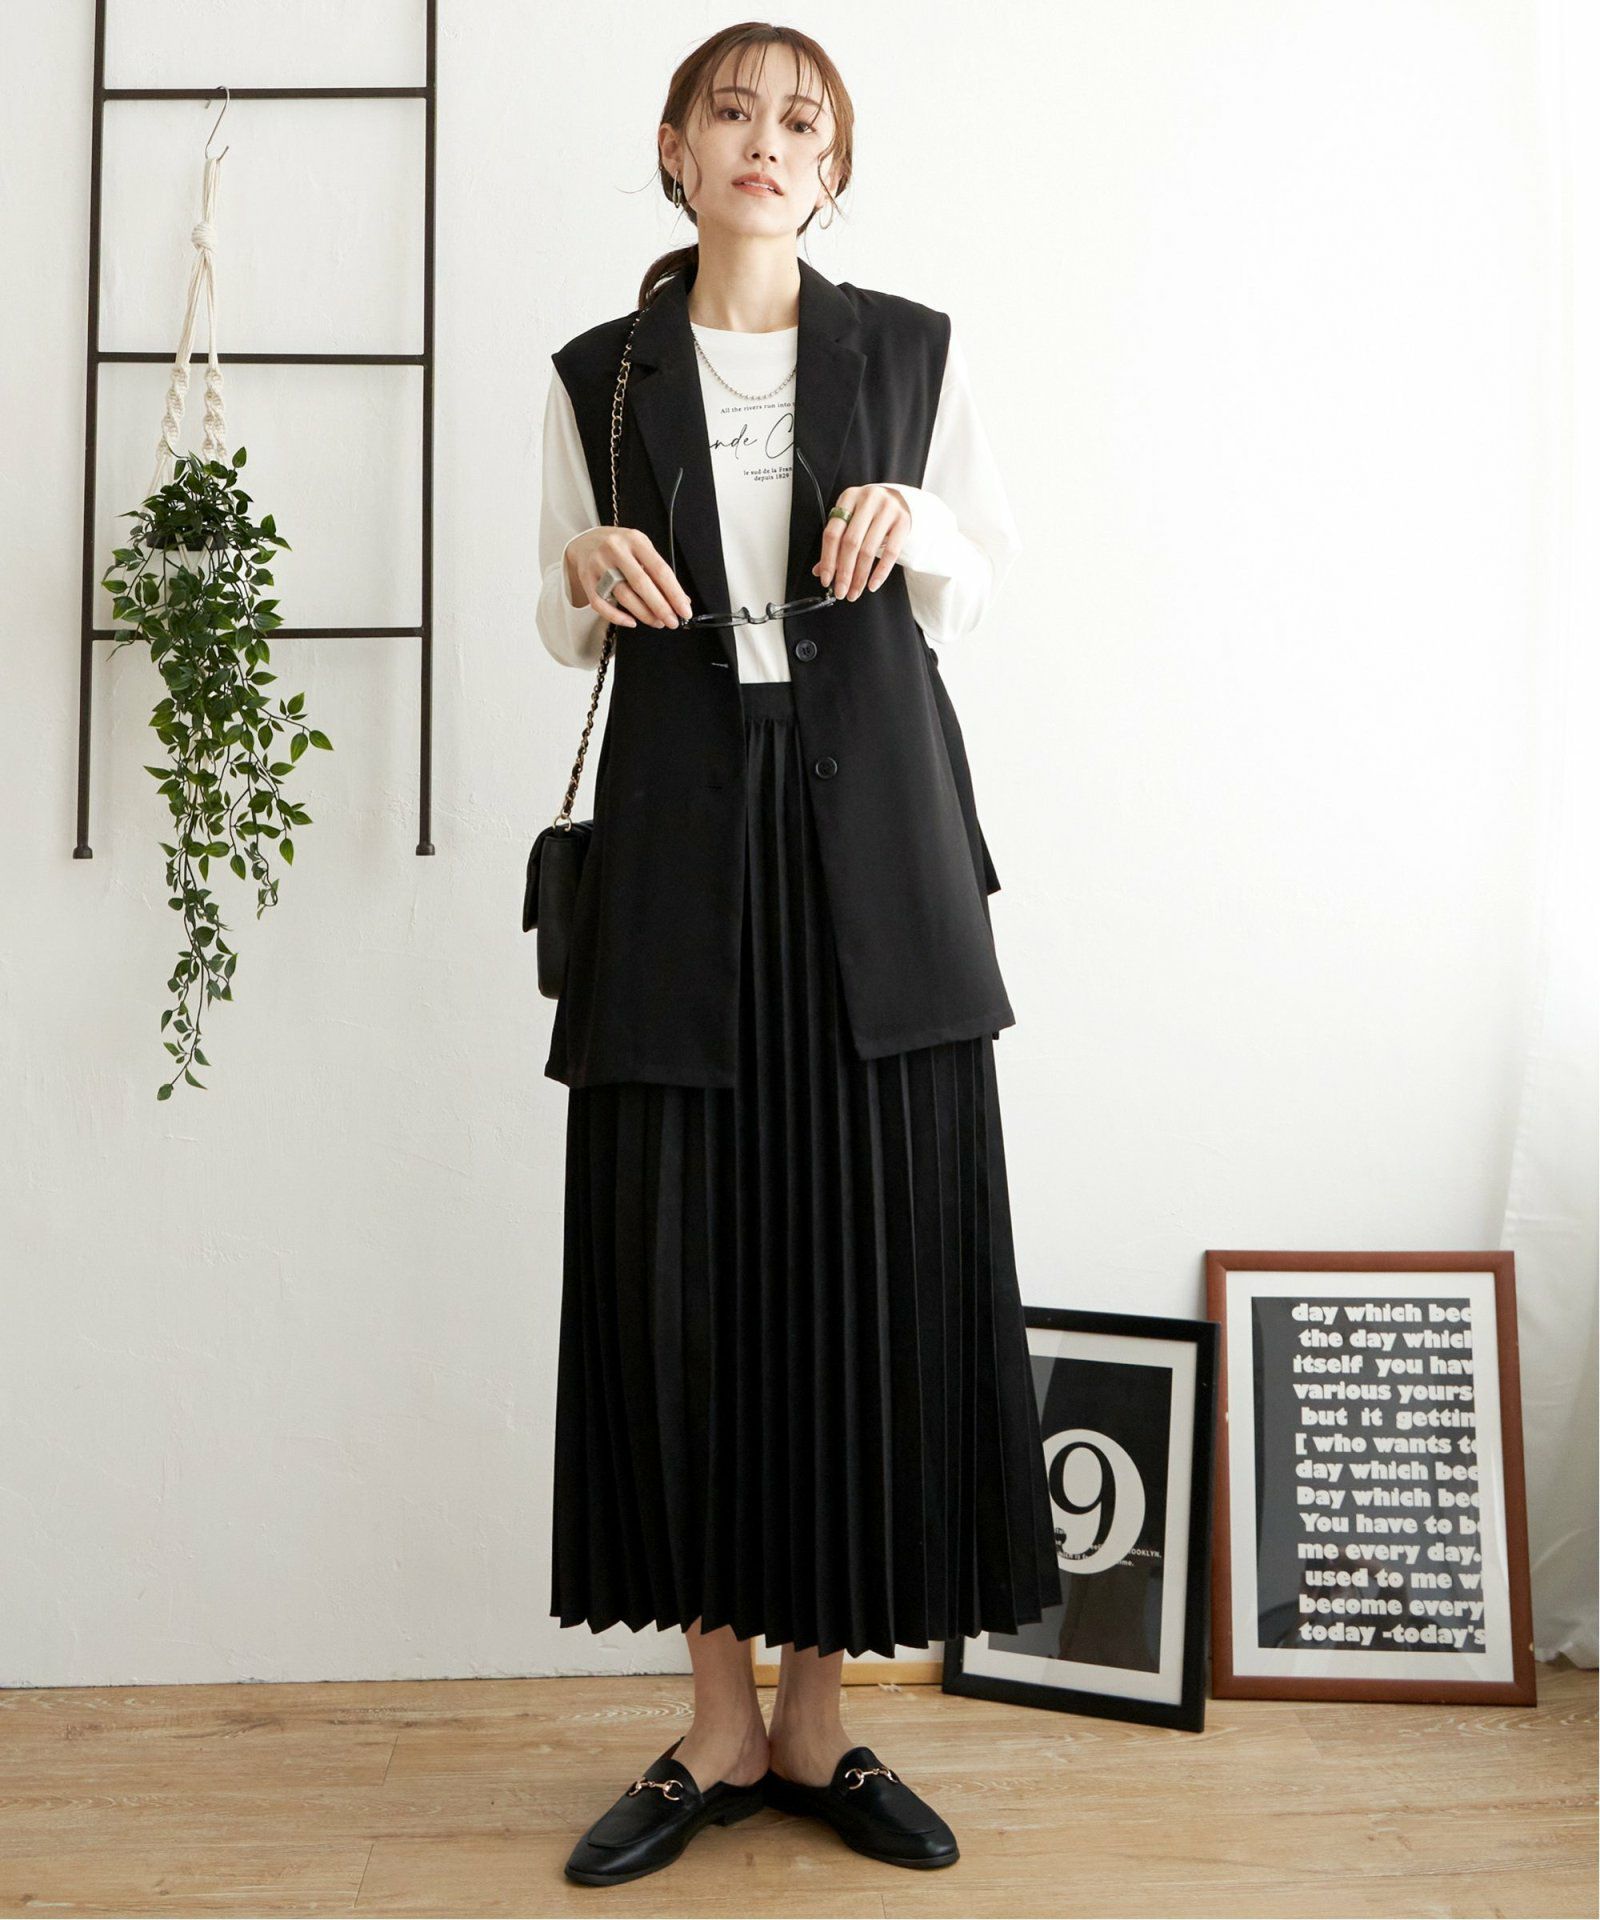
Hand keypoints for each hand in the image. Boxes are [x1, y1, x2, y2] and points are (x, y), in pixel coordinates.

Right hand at [565, 526, 692, 628]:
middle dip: (660, 607)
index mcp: (635, 540)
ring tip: (657, 622)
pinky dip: (617, 617)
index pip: (659, 569)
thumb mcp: (642, 550)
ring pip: (623, 596)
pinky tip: (631, 621)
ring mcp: (598, 564)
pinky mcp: (586, 578)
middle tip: (672, 622)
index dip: (674, 593)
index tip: (685, 610)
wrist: (586, 542)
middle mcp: (615, 550)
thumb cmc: (621, 548)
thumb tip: (681, 599)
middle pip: (641, 584)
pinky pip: (601, 604)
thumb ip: (658, 572)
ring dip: (643, 614)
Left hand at [811, 484, 910, 601]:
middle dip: (844, 572)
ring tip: (854, 592)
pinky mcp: (903, 521)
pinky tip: (872, 585)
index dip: (828, 559)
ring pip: (869, 549)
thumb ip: (836, 543)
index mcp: (848, 498)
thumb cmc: (869, 513)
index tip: (826, 580)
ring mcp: (887, 509)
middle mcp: (867, 500)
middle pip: (851, 542)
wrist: (899, 499)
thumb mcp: (851, 521)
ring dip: (860, 576)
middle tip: (841, 592)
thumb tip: (820, 571)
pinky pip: (891, 552)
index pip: (833, 533)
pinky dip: (881, 572)